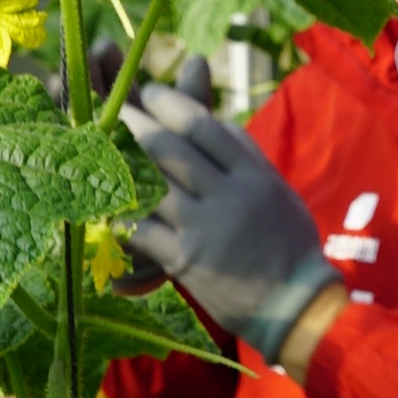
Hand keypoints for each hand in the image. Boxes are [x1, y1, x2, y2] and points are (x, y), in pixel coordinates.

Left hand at [120, 63, 342, 362]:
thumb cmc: (289, 244)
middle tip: (114, 109)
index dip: (171, 104)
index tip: (150, 92)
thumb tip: (210, 120)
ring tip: (102, 148)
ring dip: (122, 164)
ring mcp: (203, 229)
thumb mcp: (276, 190)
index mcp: (253, 175)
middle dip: (137, 124)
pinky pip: (143, 230)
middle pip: (171, 149)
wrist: (295, 304)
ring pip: (152, 184)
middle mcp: (228, 196)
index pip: (204, 127)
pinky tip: (103, 202)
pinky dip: (121, 215)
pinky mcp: (184, 260)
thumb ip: (245, 155)